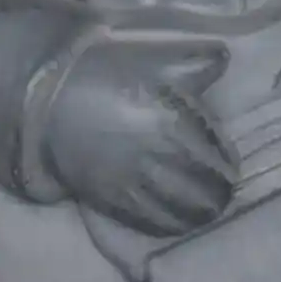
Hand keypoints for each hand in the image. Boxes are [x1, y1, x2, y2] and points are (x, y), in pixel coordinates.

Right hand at [41, 35, 237, 236]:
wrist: (49, 99)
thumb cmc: (107, 74)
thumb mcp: (153, 59)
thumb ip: (194, 60)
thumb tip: (224, 56)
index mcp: (171, 120)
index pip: (215, 152)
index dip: (228, 163)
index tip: (231, 166)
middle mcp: (156, 155)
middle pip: (203, 188)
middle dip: (218, 194)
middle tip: (223, 194)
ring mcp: (133, 180)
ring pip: (178, 209)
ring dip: (197, 214)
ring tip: (206, 213)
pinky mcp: (111, 197)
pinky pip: (147, 219)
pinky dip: (167, 225)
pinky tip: (177, 224)